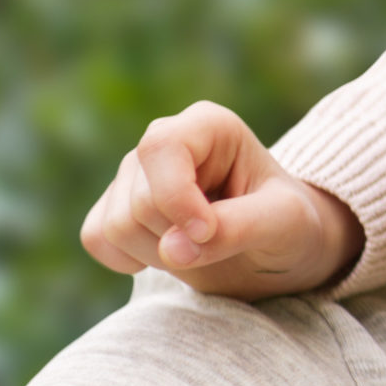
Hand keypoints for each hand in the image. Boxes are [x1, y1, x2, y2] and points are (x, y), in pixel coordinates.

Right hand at [79, 100, 362, 296]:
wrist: (277, 248)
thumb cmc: (290, 226)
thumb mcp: (284, 224)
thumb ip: (236, 229)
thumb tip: (172, 250)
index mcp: (210, 125)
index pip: (162, 148)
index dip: (175, 197)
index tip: (207, 232)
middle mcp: (165, 141)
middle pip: (139, 201)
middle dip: (176, 238)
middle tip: (220, 242)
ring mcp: (134, 173)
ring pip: (114, 225)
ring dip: (159, 255)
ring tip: (201, 246)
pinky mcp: (114, 205)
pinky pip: (95, 238)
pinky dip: (128, 260)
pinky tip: (169, 255)